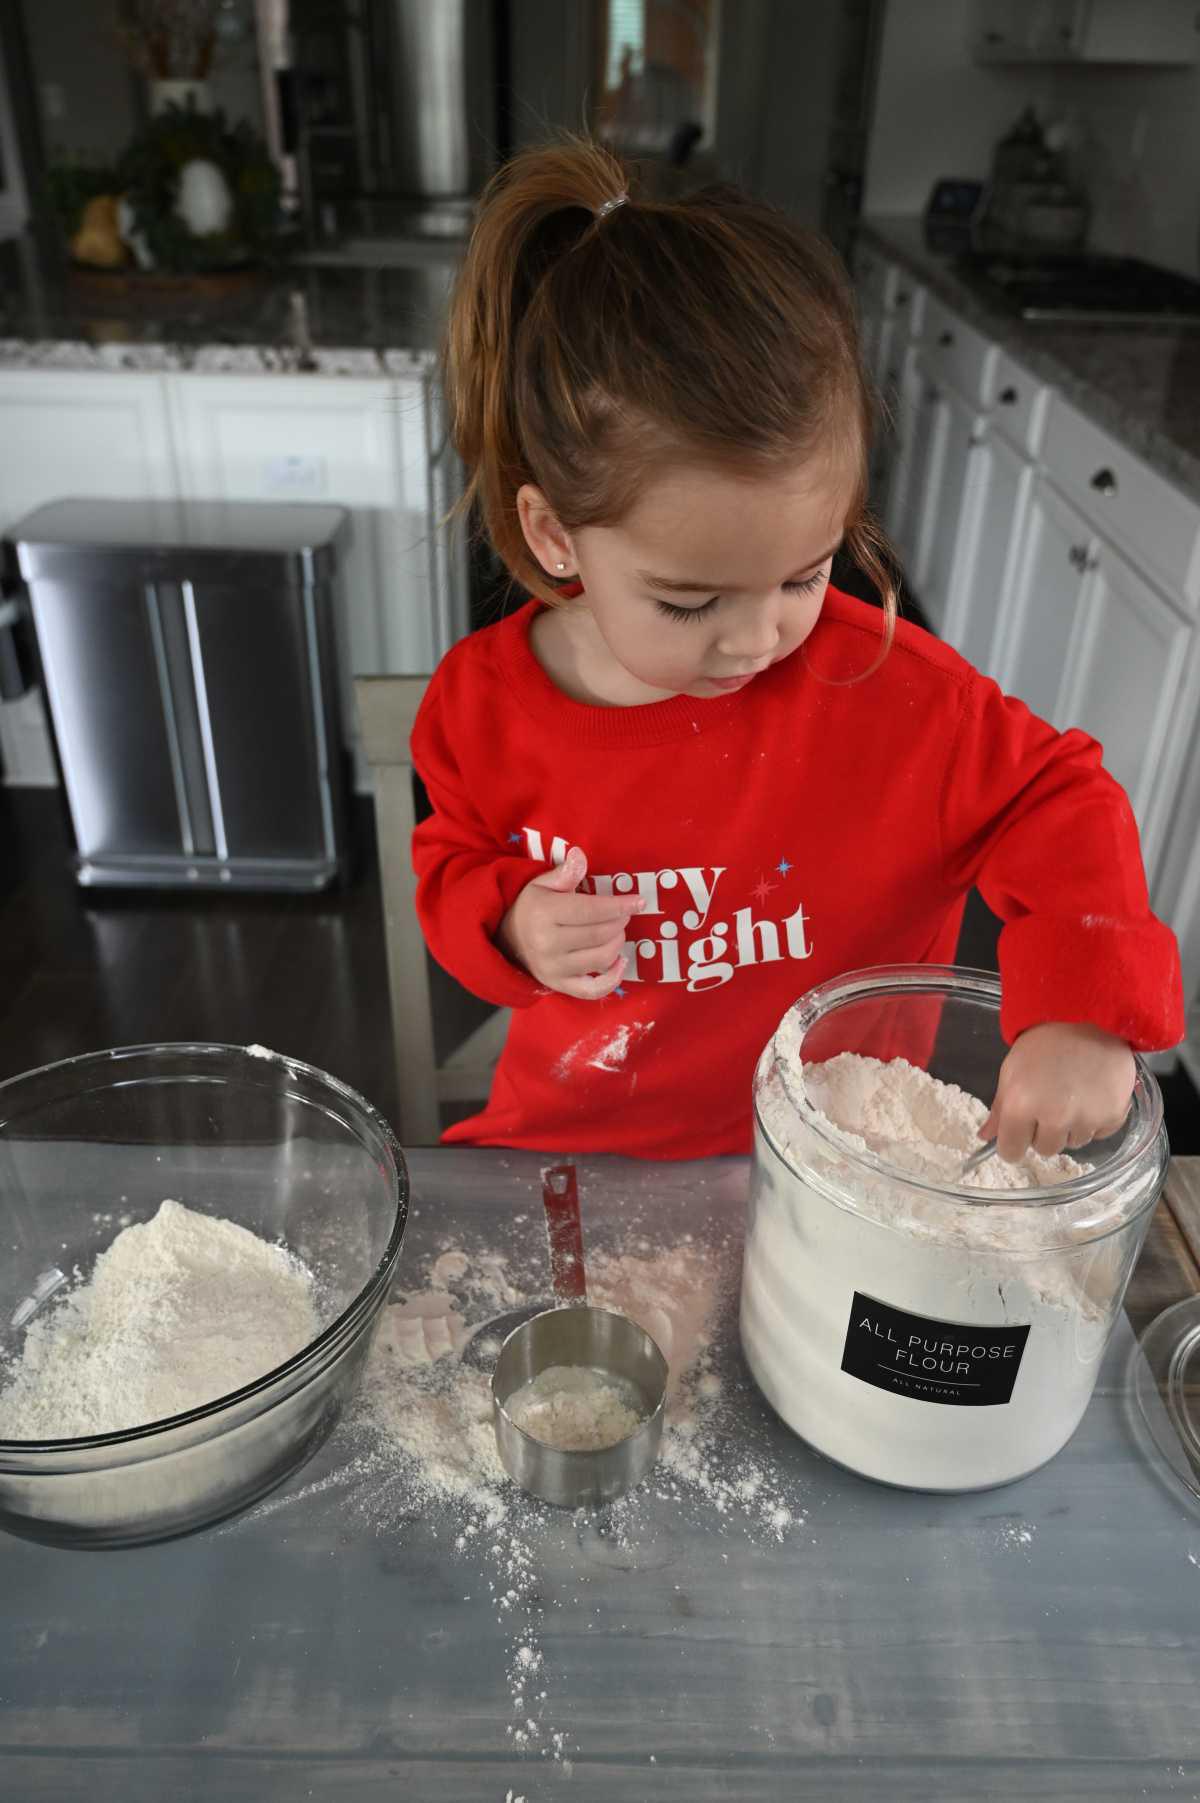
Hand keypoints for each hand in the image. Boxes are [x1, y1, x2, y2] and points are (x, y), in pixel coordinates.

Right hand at [496, 845, 643, 999]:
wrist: (507, 940)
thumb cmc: (531, 907)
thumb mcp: (541, 884)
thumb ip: (564, 873)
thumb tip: (580, 855)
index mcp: (544, 914)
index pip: (590, 911)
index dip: (619, 906)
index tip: (638, 901)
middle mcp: (548, 944)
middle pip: (599, 934)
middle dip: (619, 922)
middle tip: (623, 914)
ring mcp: (554, 968)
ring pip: (601, 959)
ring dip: (618, 943)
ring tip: (617, 931)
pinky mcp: (559, 985)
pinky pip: (592, 990)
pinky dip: (612, 979)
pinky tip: (620, 963)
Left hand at [980, 1022, 1135, 1163]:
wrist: (1088, 1016)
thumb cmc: (1045, 1041)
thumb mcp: (1012, 1070)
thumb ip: (1000, 1108)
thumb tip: (985, 1137)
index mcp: (1020, 1107)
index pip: (1011, 1153)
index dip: (1013, 1142)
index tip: (1019, 1131)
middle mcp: (1054, 1119)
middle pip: (1045, 1149)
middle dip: (1044, 1131)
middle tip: (1049, 1100)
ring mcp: (1086, 1119)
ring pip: (1073, 1142)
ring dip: (1071, 1126)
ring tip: (1073, 1092)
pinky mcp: (1113, 1115)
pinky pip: (1100, 1133)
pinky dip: (1096, 1120)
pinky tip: (1092, 1093)